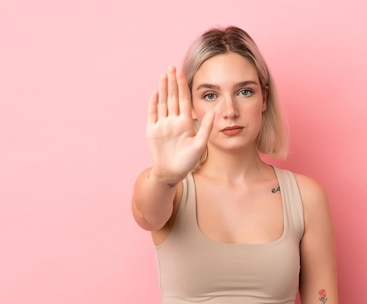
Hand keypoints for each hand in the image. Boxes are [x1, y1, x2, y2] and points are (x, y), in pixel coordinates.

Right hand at [146, 66, 213, 184]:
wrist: (171, 173)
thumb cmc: (187, 162)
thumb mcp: (200, 145)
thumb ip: (205, 128)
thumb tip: (214, 112)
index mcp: (185, 123)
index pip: (184, 100)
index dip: (183, 86)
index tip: (182, 73)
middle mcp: (174, 121)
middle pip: (173, 98)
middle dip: (172, 82)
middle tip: (172, 67)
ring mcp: (162, 125)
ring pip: (163, 103)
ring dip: (163, 89)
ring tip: (164, 75)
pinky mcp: (152, 131)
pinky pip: (153, 114)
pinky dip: (153, 103)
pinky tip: (155, 92)